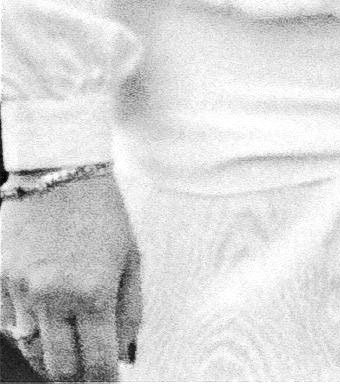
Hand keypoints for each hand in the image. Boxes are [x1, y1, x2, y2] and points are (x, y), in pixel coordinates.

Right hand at [1, 170, 140, 381]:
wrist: (58, 174)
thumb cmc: (101, 214)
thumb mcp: (130, 260)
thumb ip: (129, 310)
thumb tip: (123, 351)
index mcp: (93, 293)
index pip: (96, 362)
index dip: (104, 380)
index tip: (109, 381)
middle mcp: (53, 297)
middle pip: (58, 366)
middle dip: (75, 376)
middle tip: (87, 370)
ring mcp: (19, 291)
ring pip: (30, 348)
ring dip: (48, 354)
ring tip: (67, 343)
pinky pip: (8, 324)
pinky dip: (25, 328)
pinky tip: (42, 316)